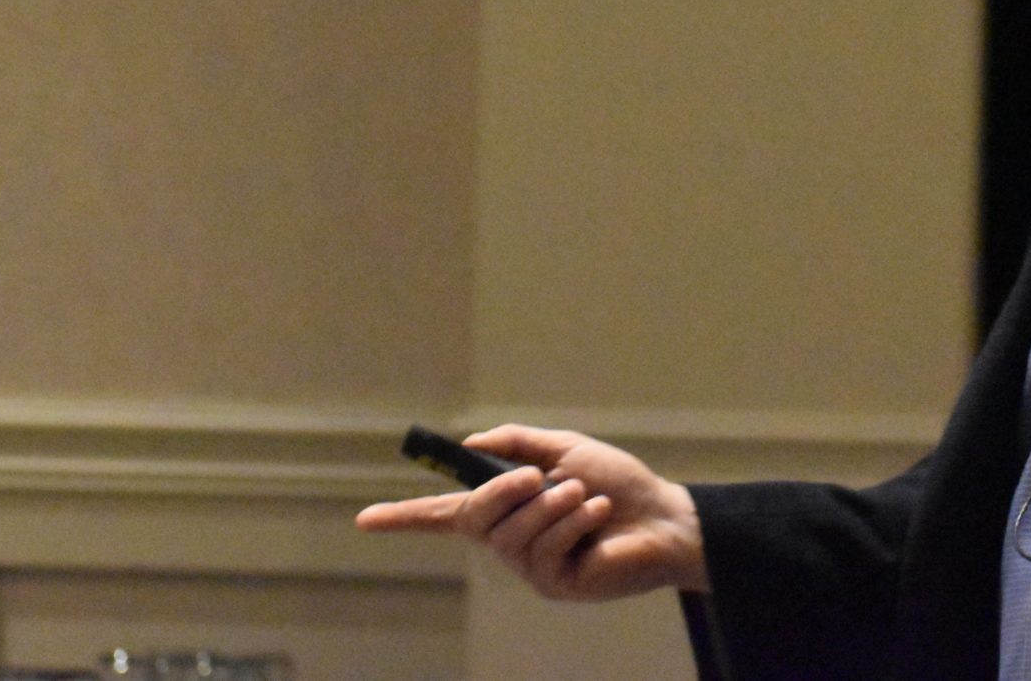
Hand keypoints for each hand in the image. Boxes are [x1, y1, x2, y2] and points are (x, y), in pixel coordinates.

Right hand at [356, 424, 708, 599]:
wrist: (664, 517)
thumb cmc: (618, 483)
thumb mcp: (565, 449)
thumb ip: (517, 445)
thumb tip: (469, 448)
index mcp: (508, 510)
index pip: (445, 516)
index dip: (405, 518)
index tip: (366, 519)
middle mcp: (510, 542)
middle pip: (476, 518)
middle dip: (505, 493)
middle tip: (542, 476)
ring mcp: (530, 567)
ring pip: (515, 533)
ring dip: (553, 506)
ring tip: (586, 496)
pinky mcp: (555, 585)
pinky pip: (549, 548)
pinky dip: (576, 522)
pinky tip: (599, 517)